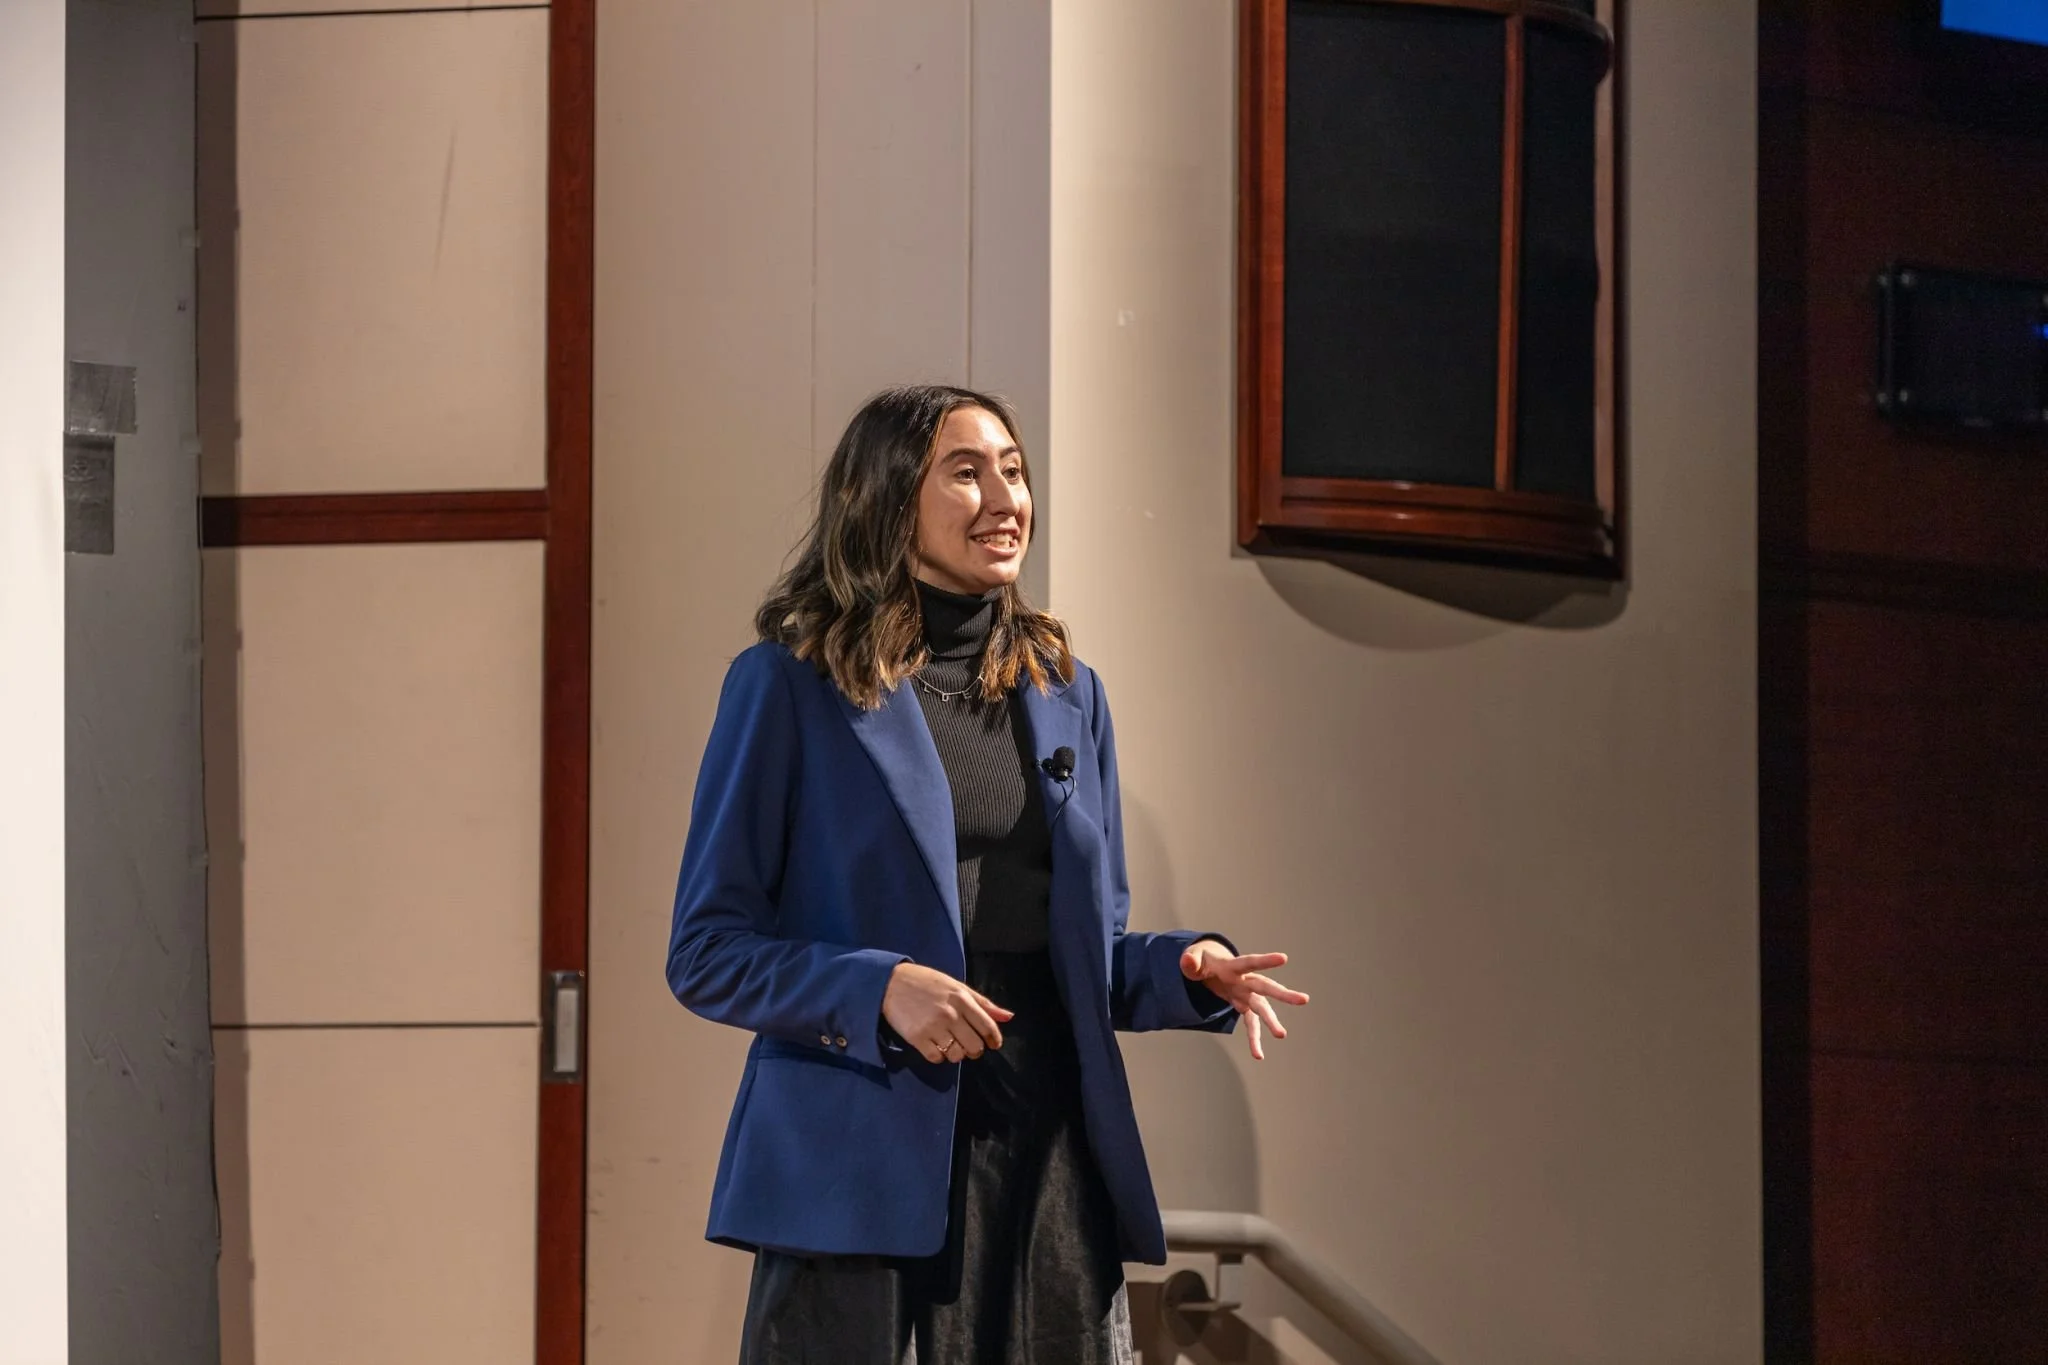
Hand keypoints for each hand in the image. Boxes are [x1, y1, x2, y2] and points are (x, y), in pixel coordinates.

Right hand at [882, 963, 1013, 1064]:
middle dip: (975, 1050)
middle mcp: (950, 1014)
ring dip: (957, 1054)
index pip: (987, 1026)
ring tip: (951, 1045)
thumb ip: (983, 1003)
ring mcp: (933, 1027)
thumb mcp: (957, 986)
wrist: (891, 982)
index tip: (993, 1044)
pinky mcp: (917, 1038)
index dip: (994, 1039)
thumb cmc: (926, 982)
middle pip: (974, 1046)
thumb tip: (1008, 1017)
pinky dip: (939, 1056)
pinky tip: (936, 1046)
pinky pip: (937, 1058)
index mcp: (962, 999)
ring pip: (957, 1055)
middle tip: (969, 1046)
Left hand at [1180, 941, 1309, 1060]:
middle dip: (1283, 994)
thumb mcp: (1192, 959)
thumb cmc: (1202, 961)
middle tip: (1303, 1000)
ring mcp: (1246, 995)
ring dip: (1272, 1021)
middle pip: (1265, 987)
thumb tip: (1186, 963)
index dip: (1265, 961)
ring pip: (1262, 1009)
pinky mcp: (1244, 1006)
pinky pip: (1251, 1024)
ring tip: (1281, 1035)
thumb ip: (1190, 961)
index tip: (1284, 958)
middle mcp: (1245, 981)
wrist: (1209, 967)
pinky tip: (1258, 1055)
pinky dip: (1254, 1039)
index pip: (1250, 962)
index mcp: (1233, 967)